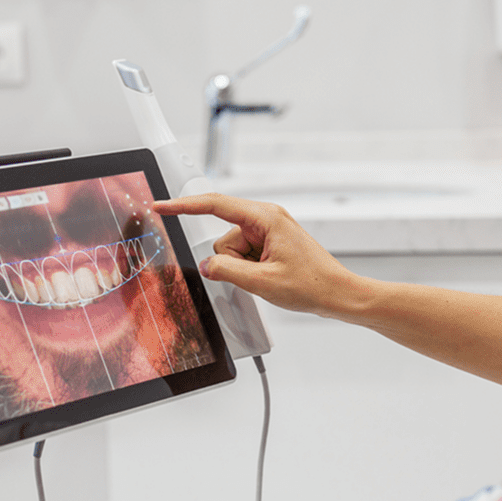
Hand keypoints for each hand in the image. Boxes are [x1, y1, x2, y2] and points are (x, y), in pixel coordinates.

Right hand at [153, 193, 370, 319]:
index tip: (162, 206)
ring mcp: (269, 231)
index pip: (215, 206)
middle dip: (231, 260)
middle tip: (258, 276)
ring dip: (242, 268)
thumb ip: (228, 271)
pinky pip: (244, 256)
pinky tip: (270, 277)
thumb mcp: (263, 282)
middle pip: (224, 237)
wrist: (339, 294)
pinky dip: (249, 269)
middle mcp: (267, 219)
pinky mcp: (271, 244)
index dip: (184, 206)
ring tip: (269, 277)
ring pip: (232, 250)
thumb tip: (208, 265)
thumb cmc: (313, 284)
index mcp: (266, 218)